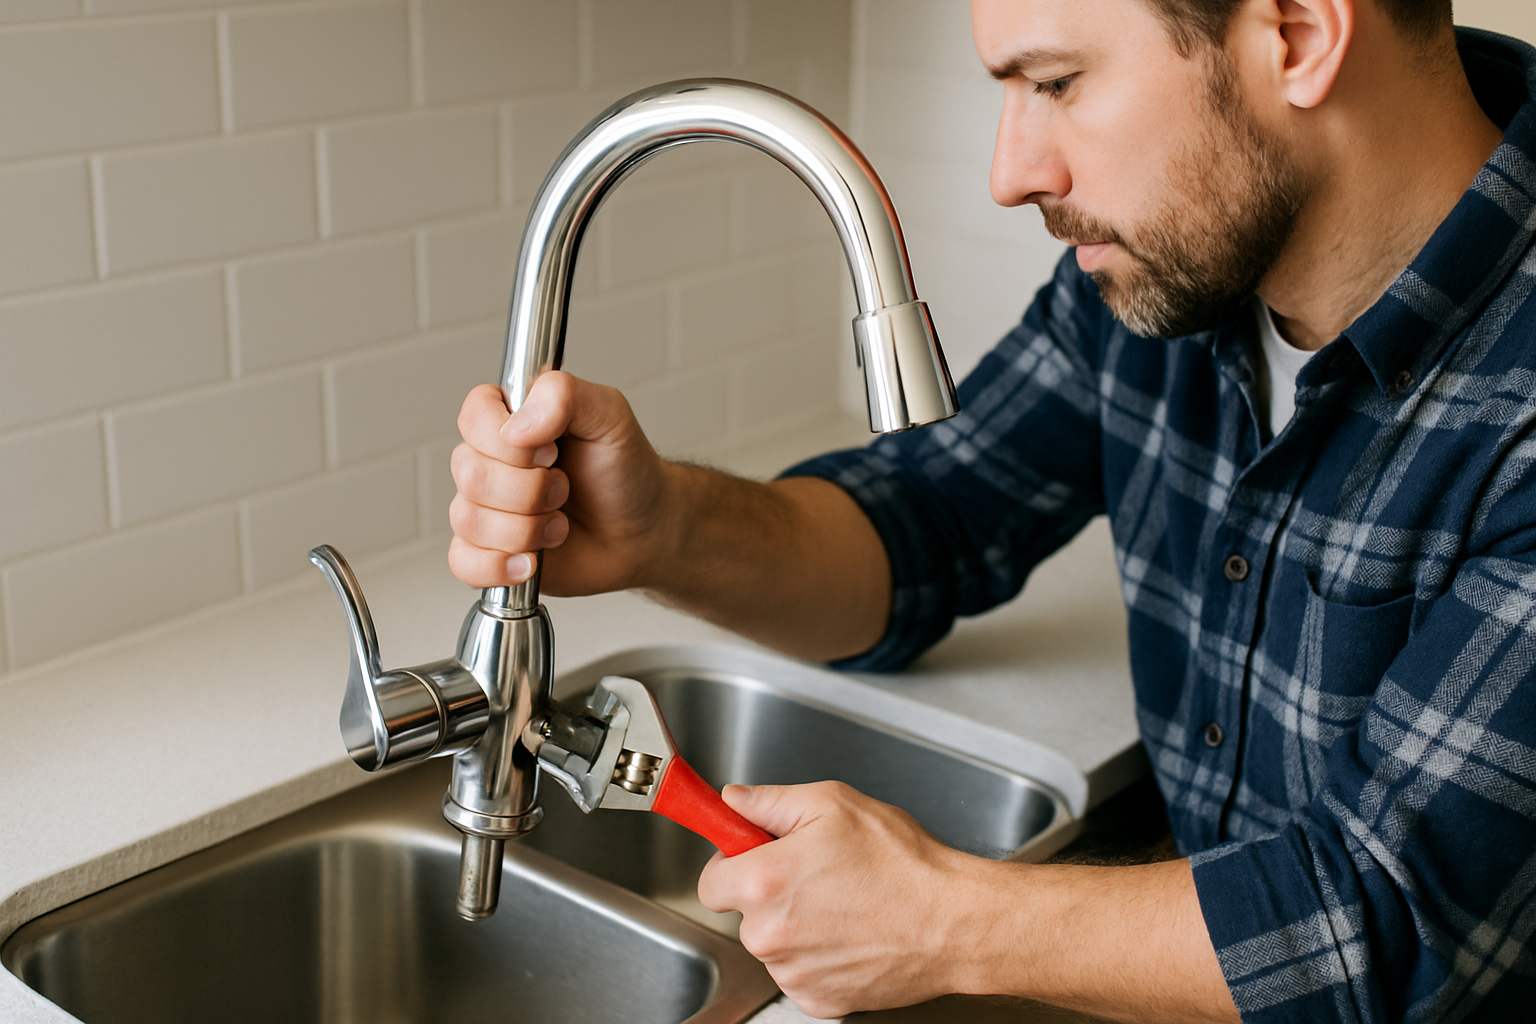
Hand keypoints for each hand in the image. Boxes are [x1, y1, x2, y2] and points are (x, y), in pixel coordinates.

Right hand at [448, 373, 674, 594]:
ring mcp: (485, 507)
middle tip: (565, 489)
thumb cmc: (625, 472)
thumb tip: (517, 425)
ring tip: (558, 524)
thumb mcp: (610, 416)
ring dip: (526, 528)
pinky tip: (532, 560)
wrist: (643, 531)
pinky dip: (499, 566)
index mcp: (510, 419)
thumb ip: (565, 395)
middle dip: (530, 490)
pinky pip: (463, 562)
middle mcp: (490, 461)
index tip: (552, 451)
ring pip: (468, 519)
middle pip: (469, 473)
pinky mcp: (487, 551)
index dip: (508, 441)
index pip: (473, 416)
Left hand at [696, 781, 982, 1018]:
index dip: (733, 863)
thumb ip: (771, 802)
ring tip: (844, 902)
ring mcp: (793, 972)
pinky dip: (818, 957)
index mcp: (764, 880)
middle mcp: (770, 934)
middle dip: (771, 892)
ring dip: (795, 925)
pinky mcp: (818, 1000)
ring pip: (773, 944)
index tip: (754, 856)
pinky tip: (851, 933)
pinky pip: (800, 973)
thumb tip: (734, 801)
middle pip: (744, 913)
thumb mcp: (834, 804)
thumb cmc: (903, 863)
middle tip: (816, 872)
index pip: (709, 881)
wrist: (954, 921)